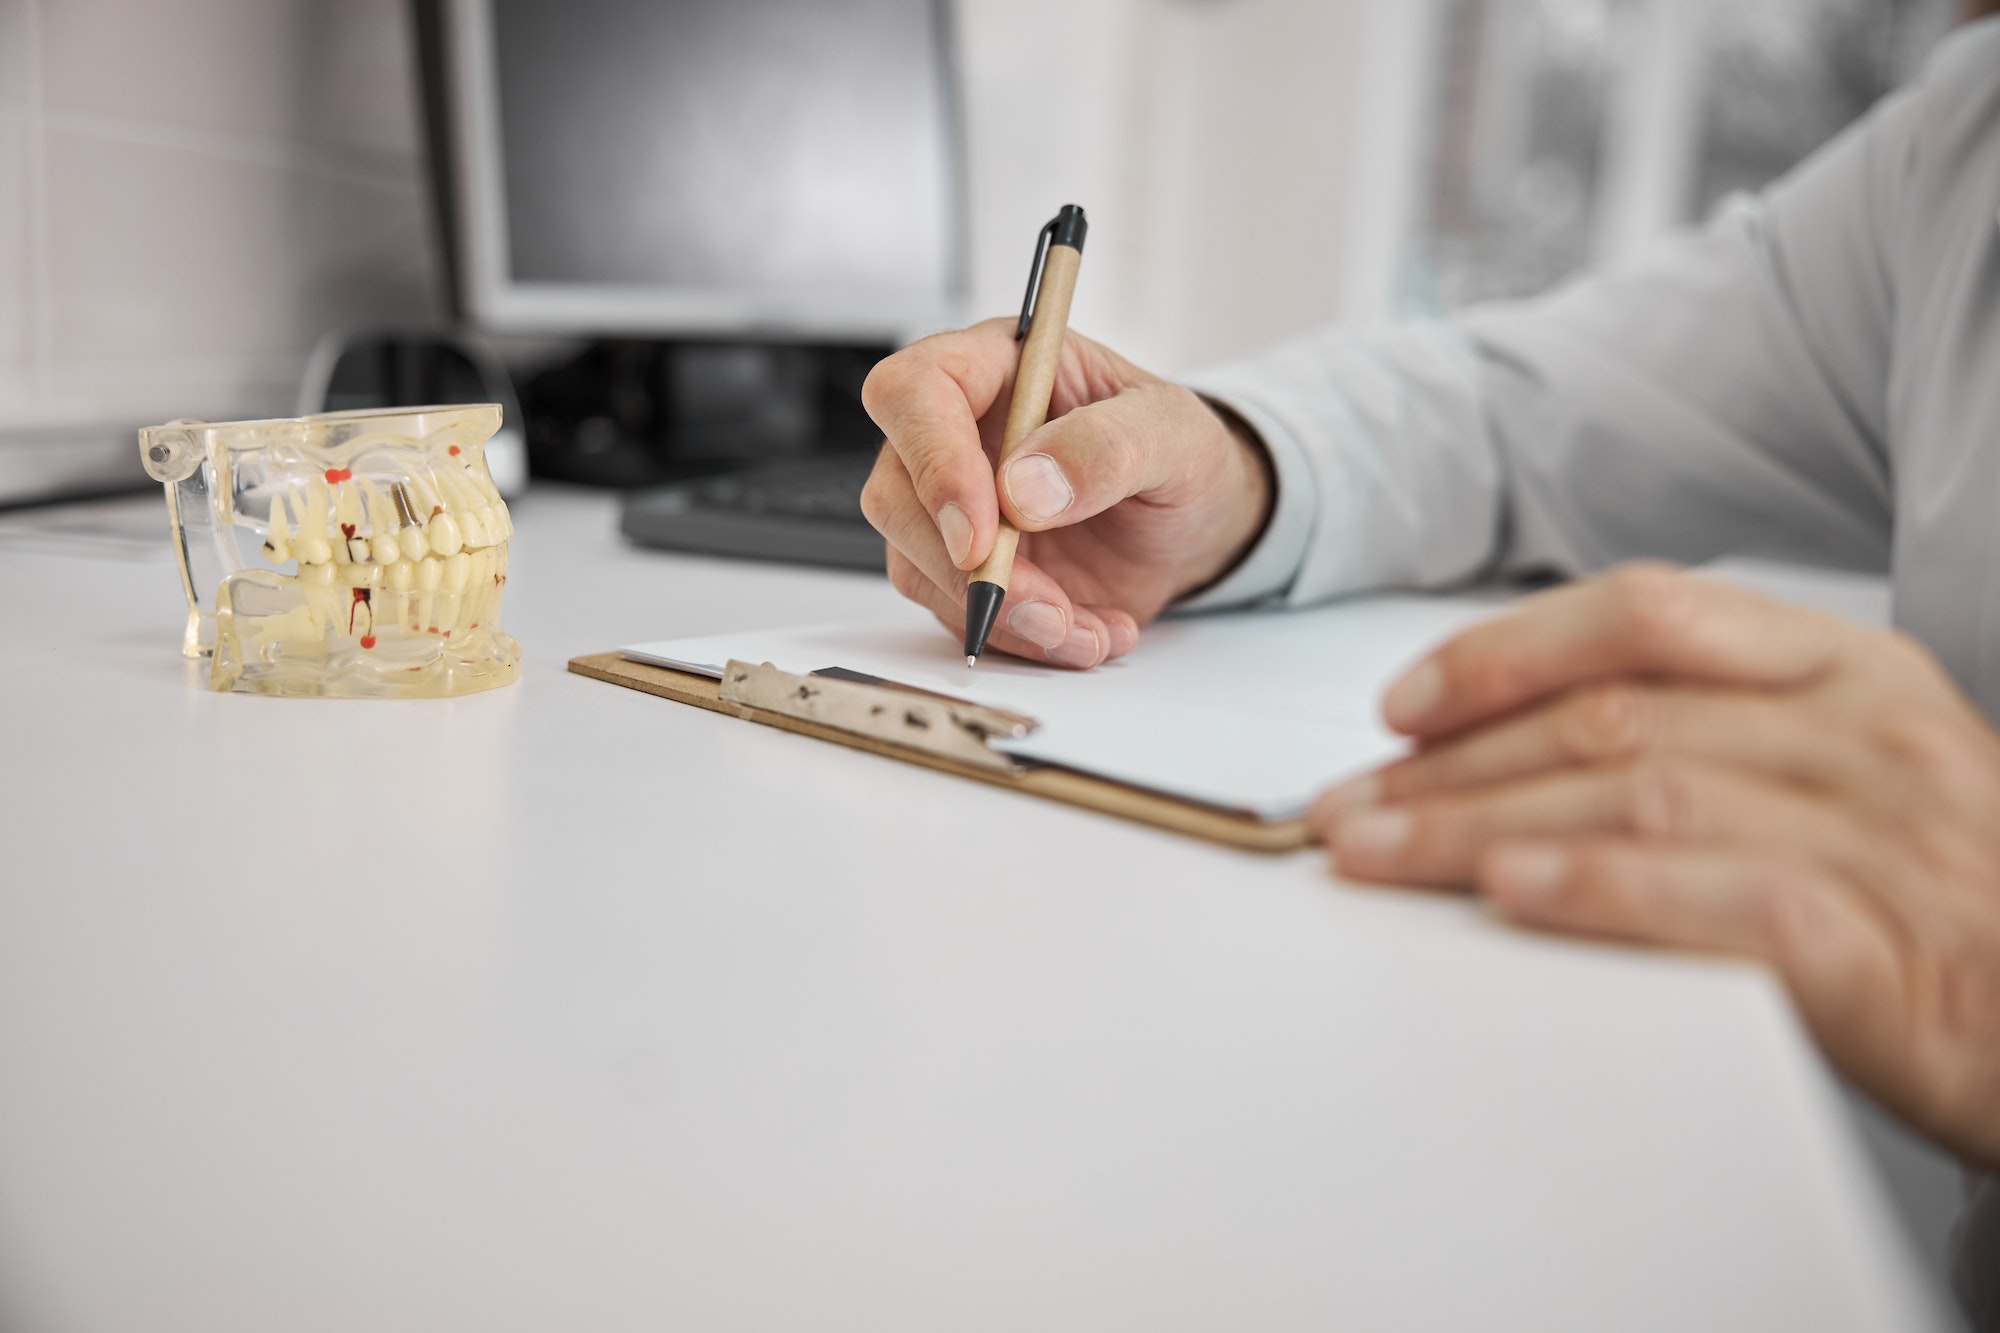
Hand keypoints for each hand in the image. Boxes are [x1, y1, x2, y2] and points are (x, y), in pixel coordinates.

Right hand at [860, 318, 1270, 667]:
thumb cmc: (1180, 454)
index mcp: (998, 365)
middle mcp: (959, 431)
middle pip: (895, 492)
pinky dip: (1020, 638)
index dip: (934, 464)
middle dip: (965, 569)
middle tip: (1046, 606)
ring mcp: (954, 504)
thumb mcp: (1174, 434)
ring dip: (1000, 615)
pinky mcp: (965, 567)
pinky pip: (957, 613)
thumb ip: (1107, 448)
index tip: (980, 536)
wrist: (1194, 524)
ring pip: (917, 565)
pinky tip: (1086, 631)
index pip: (915, 392)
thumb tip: (1025, 487)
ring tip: (1085, 626)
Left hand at [1309, 563, 1999, 1169]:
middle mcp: (1869, 730)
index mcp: (1850, 669)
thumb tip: (1516, 755)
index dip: (1506, 651)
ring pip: (1643, 793)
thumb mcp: (1844, 783)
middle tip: (1349, 806)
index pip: (1649, 613)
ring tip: (1381, 854)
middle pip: (1615, 712)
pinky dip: (1605, 889)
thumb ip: (1710, 744)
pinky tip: (1512, 894)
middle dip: (1454, 762)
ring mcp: (1889, 833)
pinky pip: (1727, 896)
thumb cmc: (1944, 909)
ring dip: (1483, 825)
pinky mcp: (1896, 949)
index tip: (1404, 706)